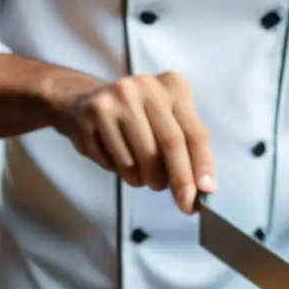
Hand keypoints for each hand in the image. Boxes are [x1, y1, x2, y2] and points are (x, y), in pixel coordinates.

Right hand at [53, 71, 213, 212]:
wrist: (81, 101)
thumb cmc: (136, 117)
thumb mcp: (167, 120)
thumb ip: (187, 147)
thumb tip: (203, 186)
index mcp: (172, 86)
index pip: (194, 132)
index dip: (202, 164)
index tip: (206, 190)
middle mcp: (146, 86)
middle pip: (171, 143)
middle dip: (180, 180)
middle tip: (184, 202)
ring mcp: (117, 98)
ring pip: (141, 158)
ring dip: (147, 180)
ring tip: (145, 177)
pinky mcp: (93, 114)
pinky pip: (115, 161)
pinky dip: (123, 173)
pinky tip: (119, 161)